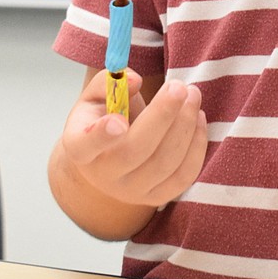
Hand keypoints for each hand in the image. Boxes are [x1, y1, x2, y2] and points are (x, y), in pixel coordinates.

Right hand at [62, 68, 207, 210]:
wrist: (113, 153)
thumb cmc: (104, 116)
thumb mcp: (97, 95)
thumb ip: (110, 82)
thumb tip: (134, 80)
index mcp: (79, 146)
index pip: (84, 146)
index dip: (100, 136)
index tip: (118, 120)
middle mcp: (102, 175)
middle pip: (135, 151)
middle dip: (162, 115)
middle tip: (179, 86)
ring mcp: (130, 191)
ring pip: (165, 162)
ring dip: (185, 124)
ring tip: (193, 94)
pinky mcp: (156, 197)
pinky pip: (184, 176)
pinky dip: (197, 144)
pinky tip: (198, 118)